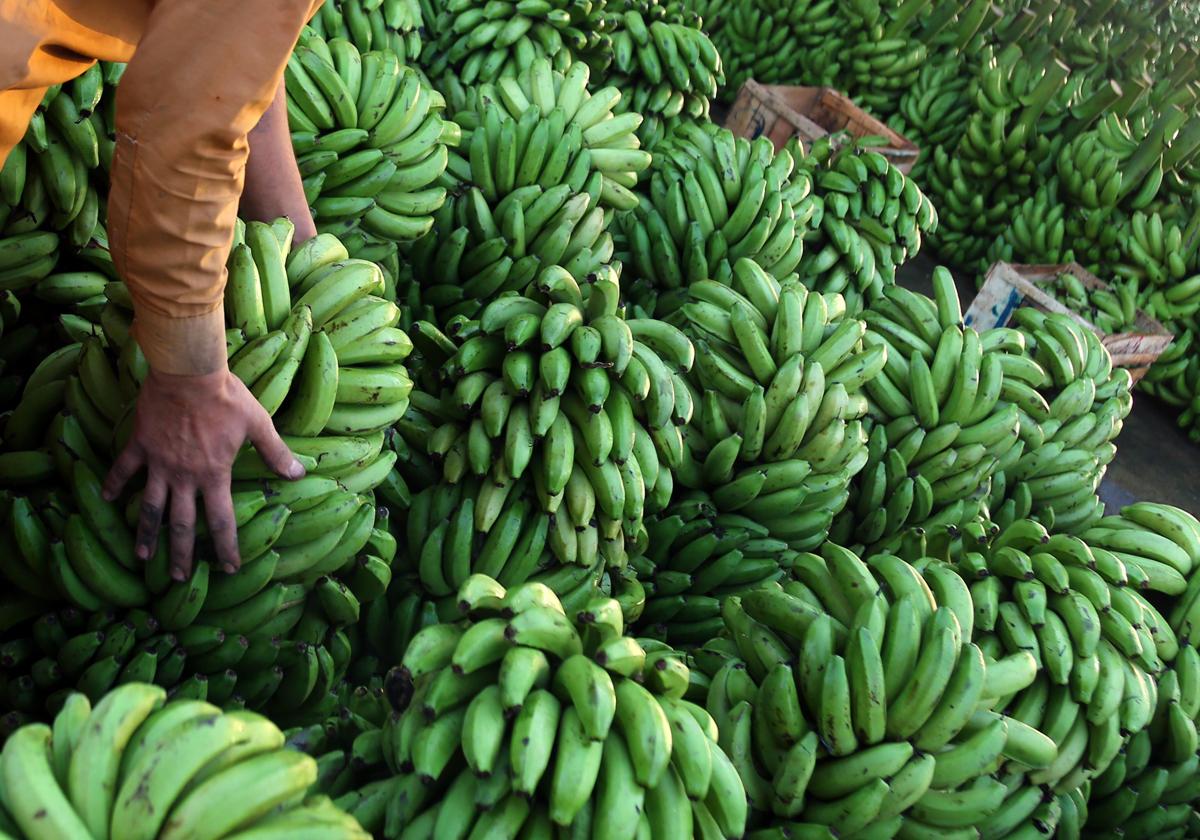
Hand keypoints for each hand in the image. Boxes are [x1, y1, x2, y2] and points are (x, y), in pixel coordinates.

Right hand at [102, 367, 304, 580]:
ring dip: (146, 532)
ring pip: (150, 506)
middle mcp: (184, 476)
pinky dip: (114, 484)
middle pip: (181, 523)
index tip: (228, 568)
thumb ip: (276, 452)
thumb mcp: (257, 424)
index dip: (225, 546)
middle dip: (181, 554)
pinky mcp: (141, 445)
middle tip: (178, 579)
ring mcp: (159, 462)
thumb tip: (299, 474)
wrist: (188, 372)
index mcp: (214, 474)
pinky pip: (123, 469)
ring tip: (143, 556)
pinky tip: (108, 500)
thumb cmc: (226, 396)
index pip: (220, 520)